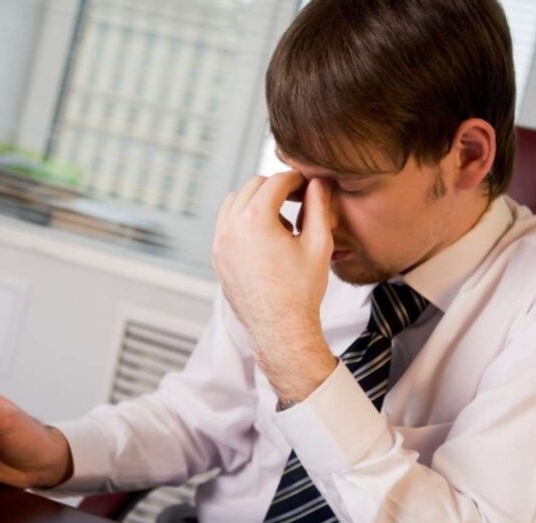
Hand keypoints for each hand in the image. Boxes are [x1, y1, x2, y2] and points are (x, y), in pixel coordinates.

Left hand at [212, 171, 336, 400]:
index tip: (308, 185)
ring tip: (280, 221)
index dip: (296, 179)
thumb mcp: (318, 244)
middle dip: (276, 188)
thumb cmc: (301, 291)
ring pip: (234, 201)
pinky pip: (226, 223)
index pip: (276, 182)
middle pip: (253, 186)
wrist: (280, 329)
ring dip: (256, 201)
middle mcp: (231, 227)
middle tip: (297, 199)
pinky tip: (265, 236)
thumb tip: (318, 182)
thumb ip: (318, 206)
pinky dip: (242, 219)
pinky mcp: (217, 256)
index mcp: (255, 219)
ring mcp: (220, 242)